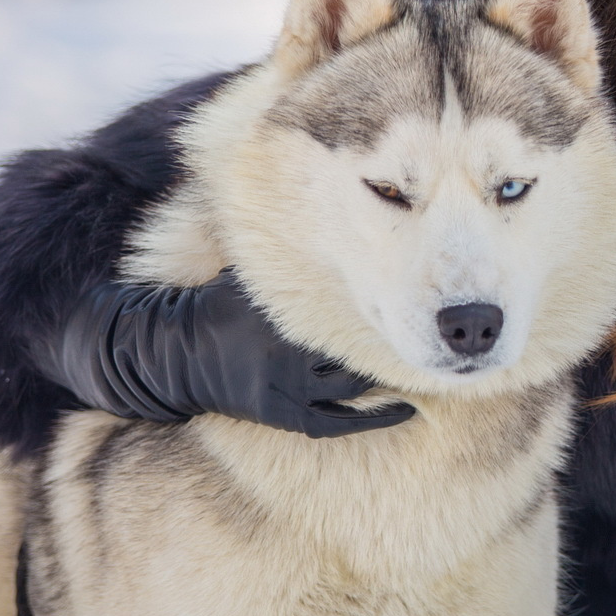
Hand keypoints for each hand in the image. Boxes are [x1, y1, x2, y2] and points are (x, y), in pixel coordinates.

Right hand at [53, 269, 416, 437]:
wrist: (173, 355)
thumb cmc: (216, 302)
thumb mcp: (247, 269)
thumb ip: (281, 249)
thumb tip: (309, 193)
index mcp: (285, 316)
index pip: (348, 305)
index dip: (390, 299)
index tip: (424, 289)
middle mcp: (291, 355)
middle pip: (358, 349)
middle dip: (398, 340)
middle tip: (443, 332)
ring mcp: (289, 390)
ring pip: (356, 388)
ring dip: (394, 377)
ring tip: (439, 367)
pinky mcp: (286, 414)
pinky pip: (339, 422)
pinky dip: (375, 418)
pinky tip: (408, 409)